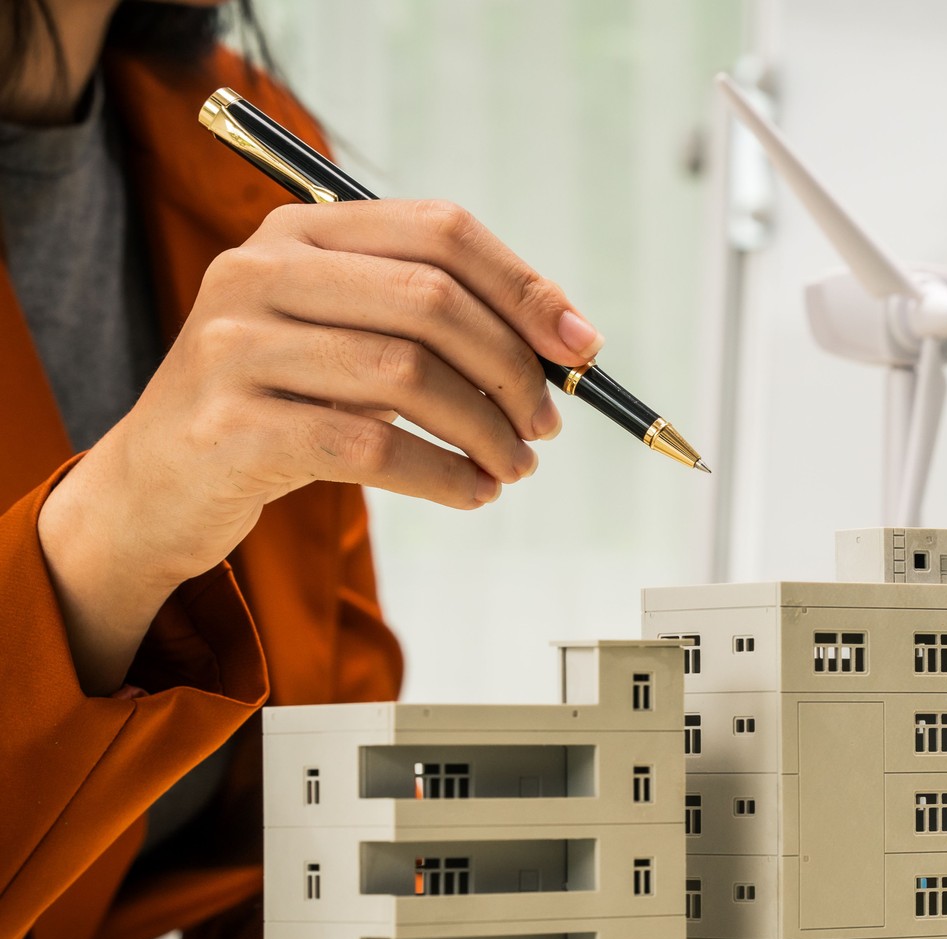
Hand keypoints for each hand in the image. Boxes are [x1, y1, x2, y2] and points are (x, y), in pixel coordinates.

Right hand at [36, 199, 599, 693]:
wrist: (160, 482)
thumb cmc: (283, 404)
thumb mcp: (349, 337)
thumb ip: (436, 320)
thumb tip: (570, 338)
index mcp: (300, 231)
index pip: (440, 231)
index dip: (524, 288)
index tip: (580, 346)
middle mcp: (260, 270)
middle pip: (432, 302)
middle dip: (513, 369)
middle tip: (546, 424)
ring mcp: (238, 345)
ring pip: (407, 377)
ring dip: (487, 431)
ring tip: (515, 466)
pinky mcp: (233, 426)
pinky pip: (371, 449)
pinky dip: (443, 476)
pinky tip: (471, 493)